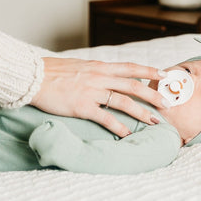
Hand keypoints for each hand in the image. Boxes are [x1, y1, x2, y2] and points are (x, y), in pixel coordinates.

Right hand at [30, 57, 168, 136]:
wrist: (33, 77)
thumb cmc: (52, 71)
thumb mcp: (78, 66)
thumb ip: (94, 71)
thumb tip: (105, 75)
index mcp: (99, 66)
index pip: (130, 67)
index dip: (149, 70)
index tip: (163, 74)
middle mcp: (99, 77)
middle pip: (133, 85)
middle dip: (152, 94)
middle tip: (167, 103)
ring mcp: (92, 91)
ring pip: (124, 101)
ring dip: (142, 112)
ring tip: (155, 121)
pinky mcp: (82, 106)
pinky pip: (106, 118)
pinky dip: (119, 127)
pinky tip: (128, 134)